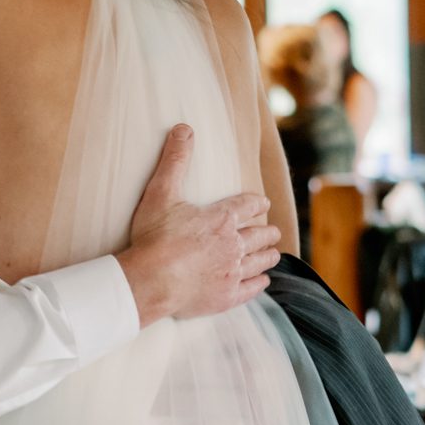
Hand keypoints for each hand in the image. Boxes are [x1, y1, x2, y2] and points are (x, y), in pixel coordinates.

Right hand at [117, 124, 282, 323]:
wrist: (152, 279)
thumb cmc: (155, 236)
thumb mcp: (161, 192)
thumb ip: (174, 160)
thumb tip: (184, 129)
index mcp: (222, 218)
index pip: (247, 206)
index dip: (257, 203)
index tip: (264, 203)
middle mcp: (234, 244)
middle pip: (260, 235)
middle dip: (268, 231)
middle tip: (272, 231)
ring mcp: (233, 271)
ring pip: (261, 261)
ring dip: (269, 255)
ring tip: (273, 253)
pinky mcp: (227, 296)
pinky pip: (252, 288)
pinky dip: (260, 282)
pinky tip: (263, 281)